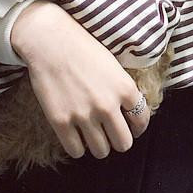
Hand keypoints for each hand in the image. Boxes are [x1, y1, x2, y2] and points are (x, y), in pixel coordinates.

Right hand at [10, 0, 149, 158]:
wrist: (50, 42)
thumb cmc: (83, 49)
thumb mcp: (114, 67)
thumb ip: (124, 91)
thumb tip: (130, 115)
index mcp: (125, 89)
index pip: (142, 121)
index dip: (137, 128)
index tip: (131, 129)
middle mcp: (108, 105)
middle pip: (123, 143)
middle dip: (118, 140)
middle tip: (110, 134)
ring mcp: (84, 115)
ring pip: (101, 151)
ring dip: (99, 145)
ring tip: (92, 135)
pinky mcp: (61, 122)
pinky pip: (76, 151)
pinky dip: (78, 147)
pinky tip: (76, 135)